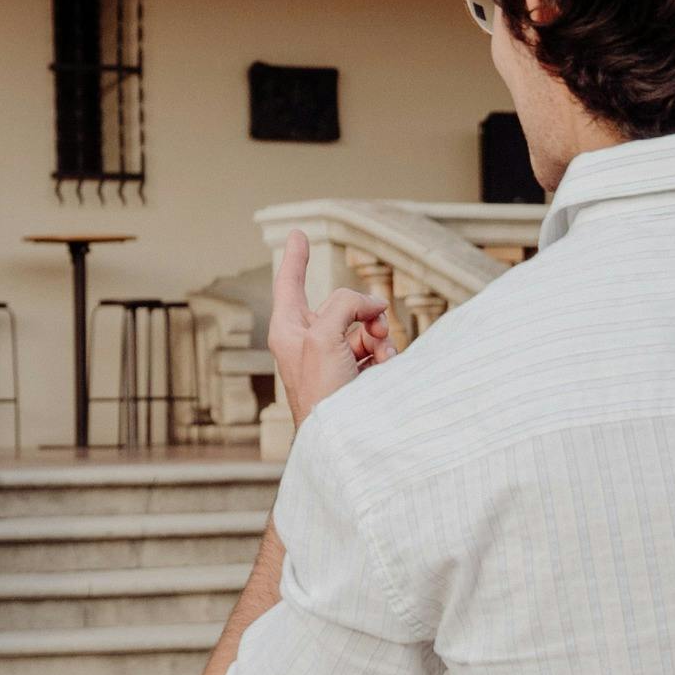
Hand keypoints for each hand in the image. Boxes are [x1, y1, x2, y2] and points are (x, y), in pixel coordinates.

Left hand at [268, 228, 396, 423]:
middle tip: (378, 327)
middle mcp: (308, 340)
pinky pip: (375, 349)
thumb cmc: (320, 392)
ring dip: (380, 336)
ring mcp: (332, 357)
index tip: (297, 233)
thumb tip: (370, 305)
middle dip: (366, 311)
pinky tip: (386, 368)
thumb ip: (344, 306)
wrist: (340, 441)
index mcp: (288, 328)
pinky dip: (385, 354)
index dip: (296, 256)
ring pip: (365, 326)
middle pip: (342, 304)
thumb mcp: (324, 336)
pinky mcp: (353, 373)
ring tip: (383, 355)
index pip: (290, 282)